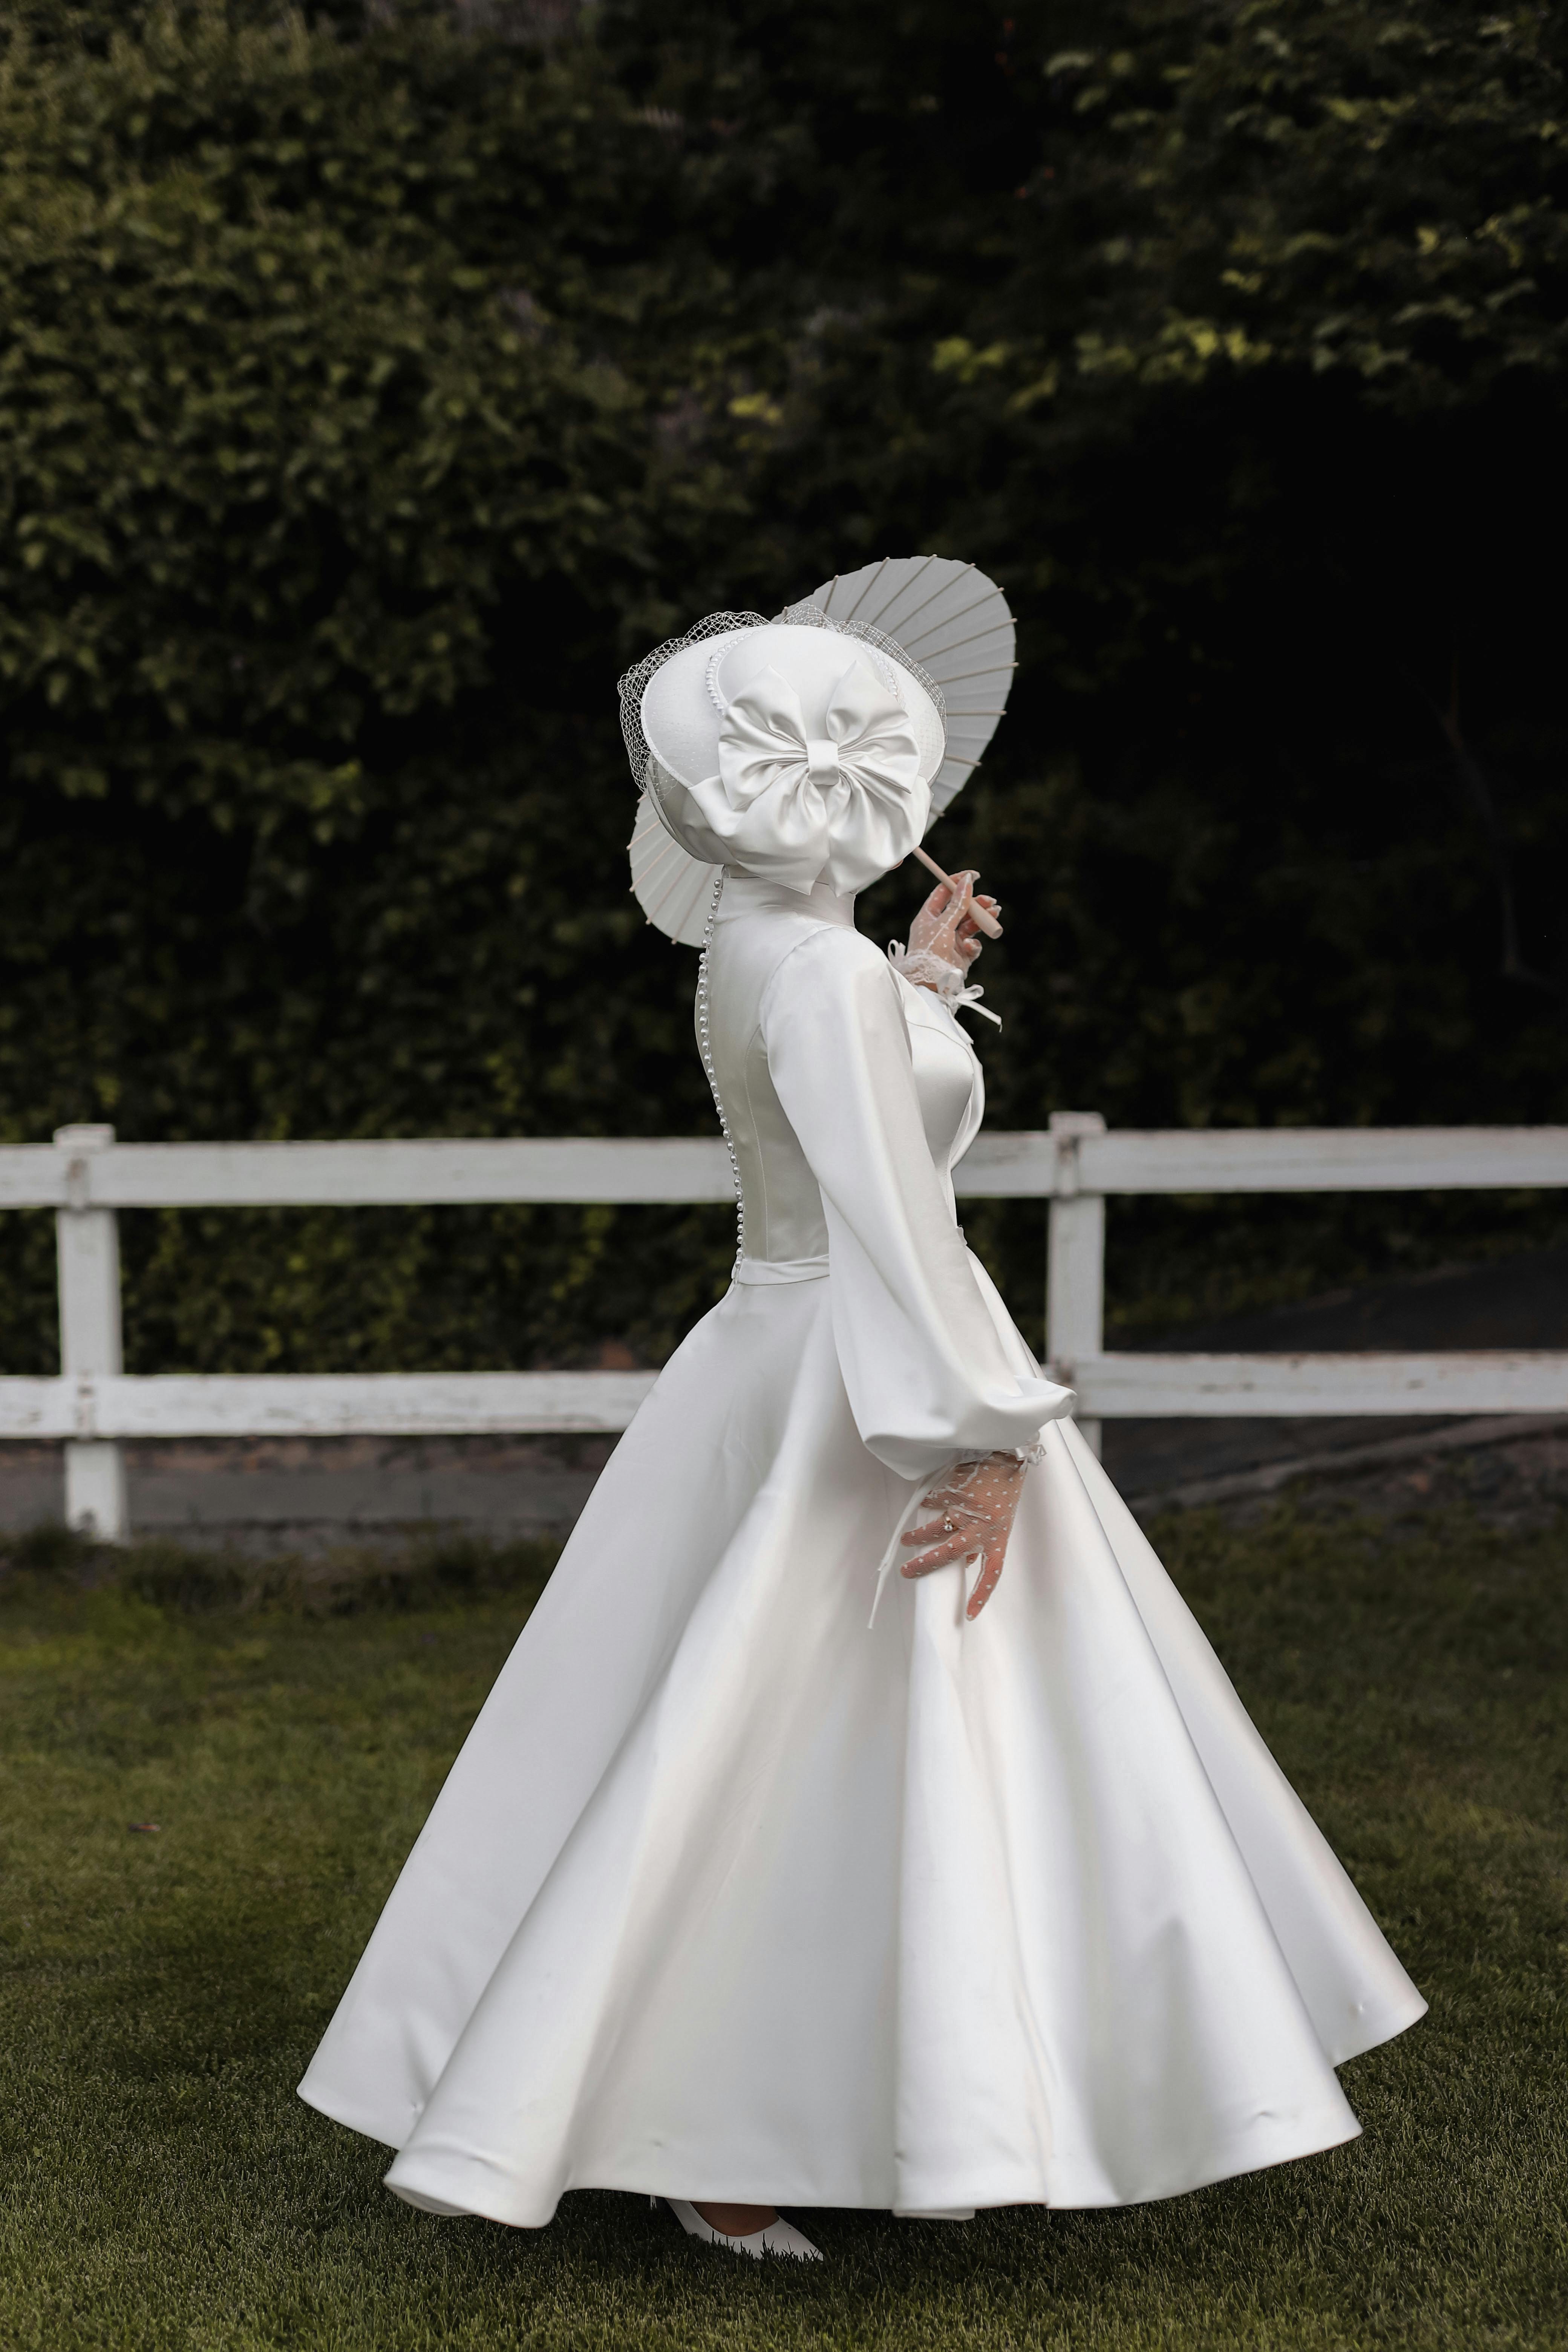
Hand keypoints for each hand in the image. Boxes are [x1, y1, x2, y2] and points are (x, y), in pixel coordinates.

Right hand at [899, 1450, 1028, 1619]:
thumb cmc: (1002, 1490)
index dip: (981, 1595)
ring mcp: (964, 1509)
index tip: (969, 1614)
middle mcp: (981, 1527)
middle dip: (924, 1566)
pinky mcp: (952, 1492)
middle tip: (906, 1573)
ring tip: (906, 1541)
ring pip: (934, 1529)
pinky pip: (932, 1503)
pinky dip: (926, 1506)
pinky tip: (924, 1506)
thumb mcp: (1001, 1520)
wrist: (1003, 1454)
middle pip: (949, 1554)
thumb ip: (985, 1541)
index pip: (992, 1573)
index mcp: (998, 1537)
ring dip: (916, 1537)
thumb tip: (968, 1561)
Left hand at [907, 871, 1001, 977]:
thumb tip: (967, 881)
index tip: (974, 875)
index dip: (957, 882)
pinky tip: (970, 946)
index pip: (943, 893)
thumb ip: (957, 904)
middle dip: (976, 903)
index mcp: (928, 917)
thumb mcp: (943, 924)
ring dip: (982, 919)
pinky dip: (974, 944)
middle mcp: (939, 928)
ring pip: (970, 925)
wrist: (930, 984)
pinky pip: (973, 945)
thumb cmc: (930, 952)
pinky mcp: (961, 956)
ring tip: (994, 913)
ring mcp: (951, 942)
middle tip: (990, 901)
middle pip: (960, 909)